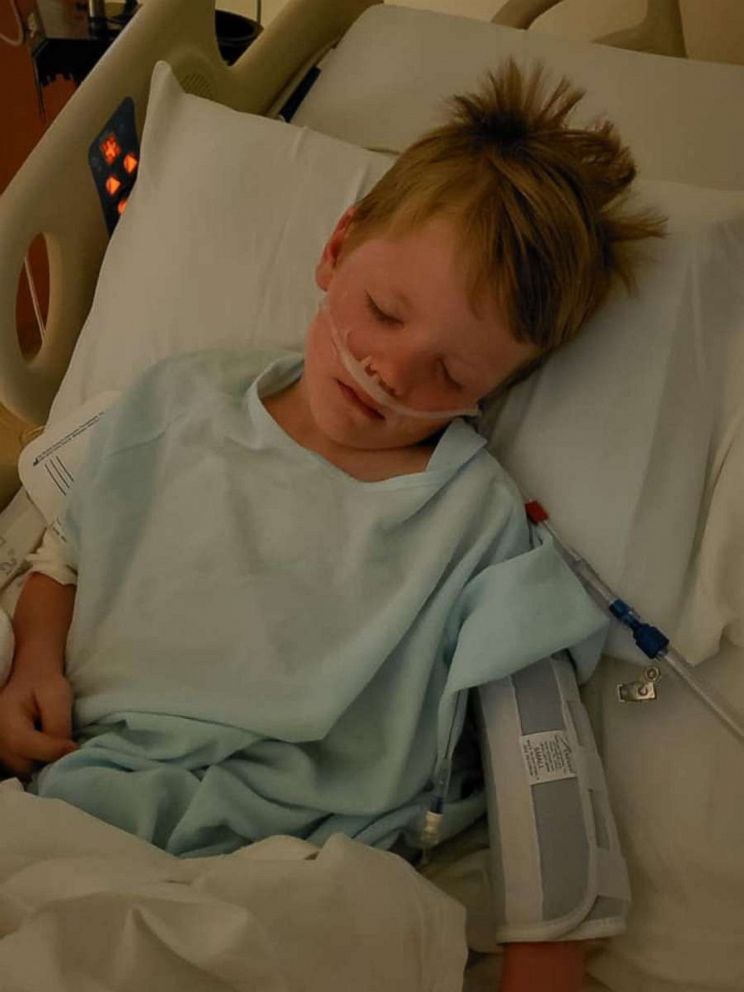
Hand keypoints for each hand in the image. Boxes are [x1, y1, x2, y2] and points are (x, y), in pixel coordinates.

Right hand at [0, 652, 76, 778]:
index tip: (74, 747)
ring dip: (43, 762)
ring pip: (24, 771)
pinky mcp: (4, 757)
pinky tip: (47, 749)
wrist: (31, 680)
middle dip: (49, 759)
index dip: (54, 751)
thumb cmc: (45, 685)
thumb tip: (66, 752)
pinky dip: (37, 763)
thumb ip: (59, 725)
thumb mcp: (57, 696)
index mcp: (5, 720)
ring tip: (55, 744)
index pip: (27, 746)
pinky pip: (23, 769)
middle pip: (25, 764)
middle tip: (66, 746)